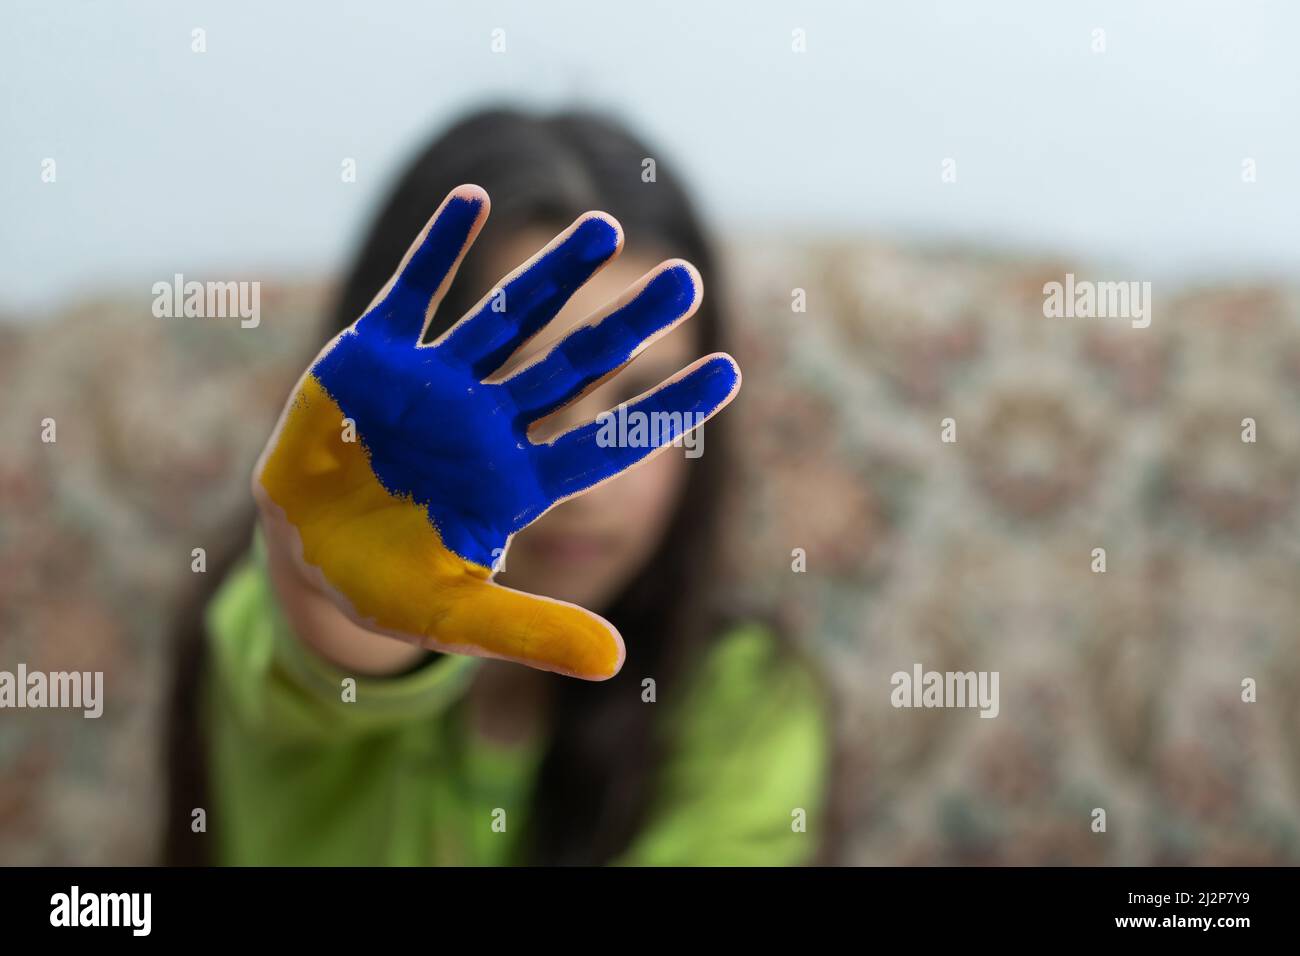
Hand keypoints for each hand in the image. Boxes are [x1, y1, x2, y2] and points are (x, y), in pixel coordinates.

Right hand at [253, 185, 739, 679]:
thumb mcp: (459, 618)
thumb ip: (534, 632)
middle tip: (688, 279)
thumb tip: (618, 664)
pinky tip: (477, 199)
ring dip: (552, 275)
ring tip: (605, 226)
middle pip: (574, 366)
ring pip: (506, 318)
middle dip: (627, 324)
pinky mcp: (373, 358)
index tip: (730, 371)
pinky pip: (411, 294)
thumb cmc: (390, 587)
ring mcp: (435, 385)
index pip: (609, 440)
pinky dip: (438, 248)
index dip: (666, 407)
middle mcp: (489, 422)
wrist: (306, 557)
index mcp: (518, 481)